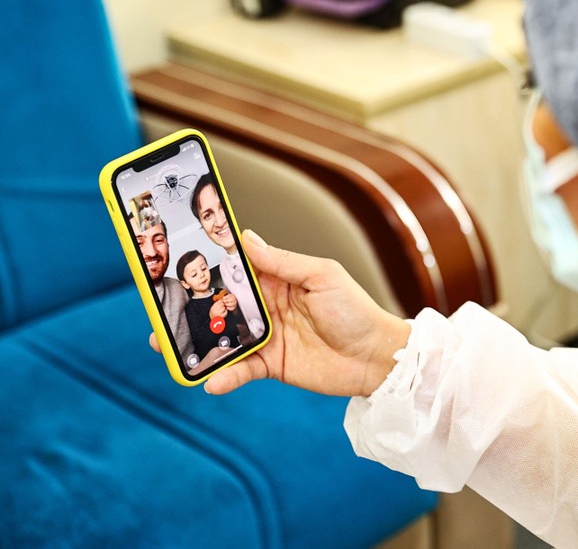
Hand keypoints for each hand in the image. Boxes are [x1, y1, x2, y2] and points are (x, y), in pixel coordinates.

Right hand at [150, 230, 409, 396]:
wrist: (376, 357)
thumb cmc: (356, 310)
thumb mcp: (322, 276)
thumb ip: (282, 263)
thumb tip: (245, 239)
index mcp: (278, 279)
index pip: (236, 269)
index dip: (209, 264)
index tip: (177, 259)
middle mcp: (267, 306)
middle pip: (221, 304)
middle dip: (190, 305)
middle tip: (158, 307)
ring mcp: (267, 336)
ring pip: (223, 337)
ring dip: (195, 341)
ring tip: (165, 344)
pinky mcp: (272, 365)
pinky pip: (241, 368)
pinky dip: (225, 375)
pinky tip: (210, 381)